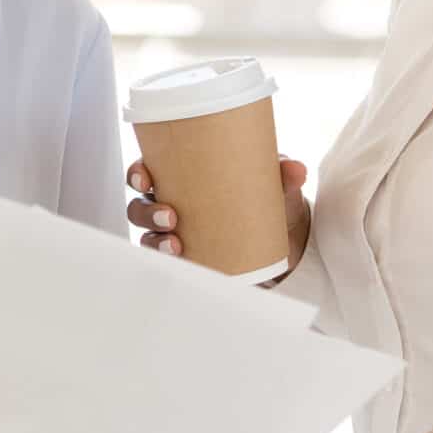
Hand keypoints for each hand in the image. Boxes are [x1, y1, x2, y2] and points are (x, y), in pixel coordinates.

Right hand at [126, 156, 312, 271]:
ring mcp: (177, 232)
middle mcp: (172, 202)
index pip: (146, 172)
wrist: (283, 233)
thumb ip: (284, 174)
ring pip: (150, 236)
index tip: (144, 179)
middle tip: (171, 216)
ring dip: (156, 240)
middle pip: (141, 206)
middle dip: (147, 212)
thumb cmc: (267, 196)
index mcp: (182, 176)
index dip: (137, 175)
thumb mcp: (275, 183)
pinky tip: (181, 262)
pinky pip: (169, 260)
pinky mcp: (190, 255)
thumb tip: (295, 169)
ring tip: (176, 243)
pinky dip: (170, 262)